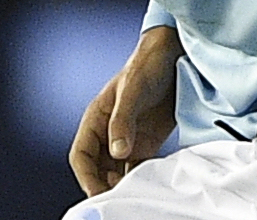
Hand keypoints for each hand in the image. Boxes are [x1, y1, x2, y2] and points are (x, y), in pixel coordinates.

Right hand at [69, 25, 180, 195]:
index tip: (97, 193)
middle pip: (97, 169)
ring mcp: (128, 139)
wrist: (174, 56)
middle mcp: (109, 133)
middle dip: (103, 186)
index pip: (81, 155)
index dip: (86, 176)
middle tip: (117, 200)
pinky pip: (138, 167)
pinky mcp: (147, 143)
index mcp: (96, 119)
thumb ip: (122, 121)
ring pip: (117, 172)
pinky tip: (148, 186)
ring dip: (122, 186)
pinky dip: (140, 179)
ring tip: (133, 196)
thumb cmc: (146, 66)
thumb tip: (117, 152)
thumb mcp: (132, 90)